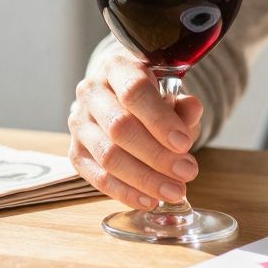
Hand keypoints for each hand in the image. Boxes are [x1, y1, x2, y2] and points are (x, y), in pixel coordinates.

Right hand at [68, 52, 202, 210]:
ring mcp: (79, 123)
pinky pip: (98, 177)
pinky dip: (125, 192)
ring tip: (174, 191)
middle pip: (120, 126)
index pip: (134, 91)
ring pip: (108, 155)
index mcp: (116, 68)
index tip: (184, 143)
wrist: (120, 102)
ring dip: (144, 178)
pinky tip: (149, 199)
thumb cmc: (150, 98)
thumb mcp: (170, 94)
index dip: (160, 120)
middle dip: (157, 154)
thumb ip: (182, 105)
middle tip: (187, 172)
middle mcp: (91, 92)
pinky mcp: (75, 152)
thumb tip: (193, 109)